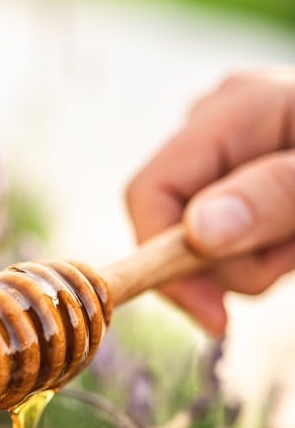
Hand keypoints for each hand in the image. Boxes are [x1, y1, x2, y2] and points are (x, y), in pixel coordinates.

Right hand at [126, 67, 294, 334]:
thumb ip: (274, 198)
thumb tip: (200, 232)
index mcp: (237, 107)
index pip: (152, 192)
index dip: (164, 259)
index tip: (216, 320)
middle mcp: (221, 121)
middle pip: (173, 220)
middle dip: (227, 262)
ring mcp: (233, 148)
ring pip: (203, 237)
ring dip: (254, 260)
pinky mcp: (247, 176)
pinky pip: (231, 233)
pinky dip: (265, 250)